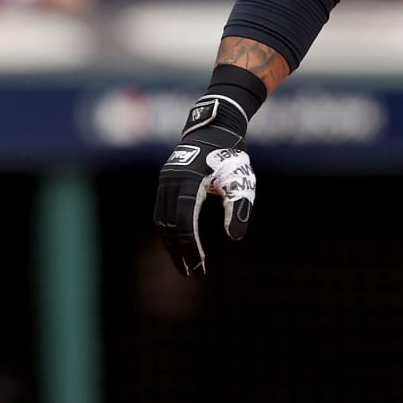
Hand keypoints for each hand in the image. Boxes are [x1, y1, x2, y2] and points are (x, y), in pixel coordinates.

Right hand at [153, 93, 255, 275]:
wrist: (216, 130)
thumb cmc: (231, 157)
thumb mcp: (240, 182)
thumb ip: (239, 209)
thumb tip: (235, 238)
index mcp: (188, 182)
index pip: (184, 222)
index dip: (190, 246)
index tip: (200, 265)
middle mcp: (170, 182)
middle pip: (168, 226)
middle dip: (179, 251)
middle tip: (192, 272)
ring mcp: (164, 182)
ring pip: (161, 221)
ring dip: (171, 244)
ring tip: (185, 263)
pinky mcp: (165, 183)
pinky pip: (162, 213)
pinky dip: (169, 231)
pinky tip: (179, 244)